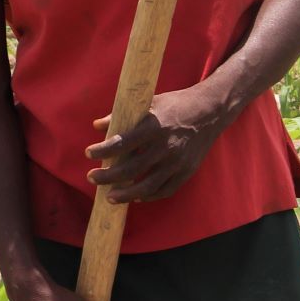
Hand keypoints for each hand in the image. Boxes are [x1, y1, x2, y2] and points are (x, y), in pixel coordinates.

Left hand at [86, 86, 224, 202]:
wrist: (210, 111)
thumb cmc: (176, 105)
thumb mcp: (150, 103)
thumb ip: (123, 116)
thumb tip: (97, 126)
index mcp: (154, 127)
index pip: (121, 143)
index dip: (103, 150)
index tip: (89, 153)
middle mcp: (165, 147)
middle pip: (130, 169)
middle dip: (108, 177)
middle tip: (92, 178)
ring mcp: (177, 162)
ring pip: (146, 186)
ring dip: (125, 194)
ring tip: (110, 196)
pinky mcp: (186, 171)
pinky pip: (165, 190)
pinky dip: (149, 196)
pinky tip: (136, 197)